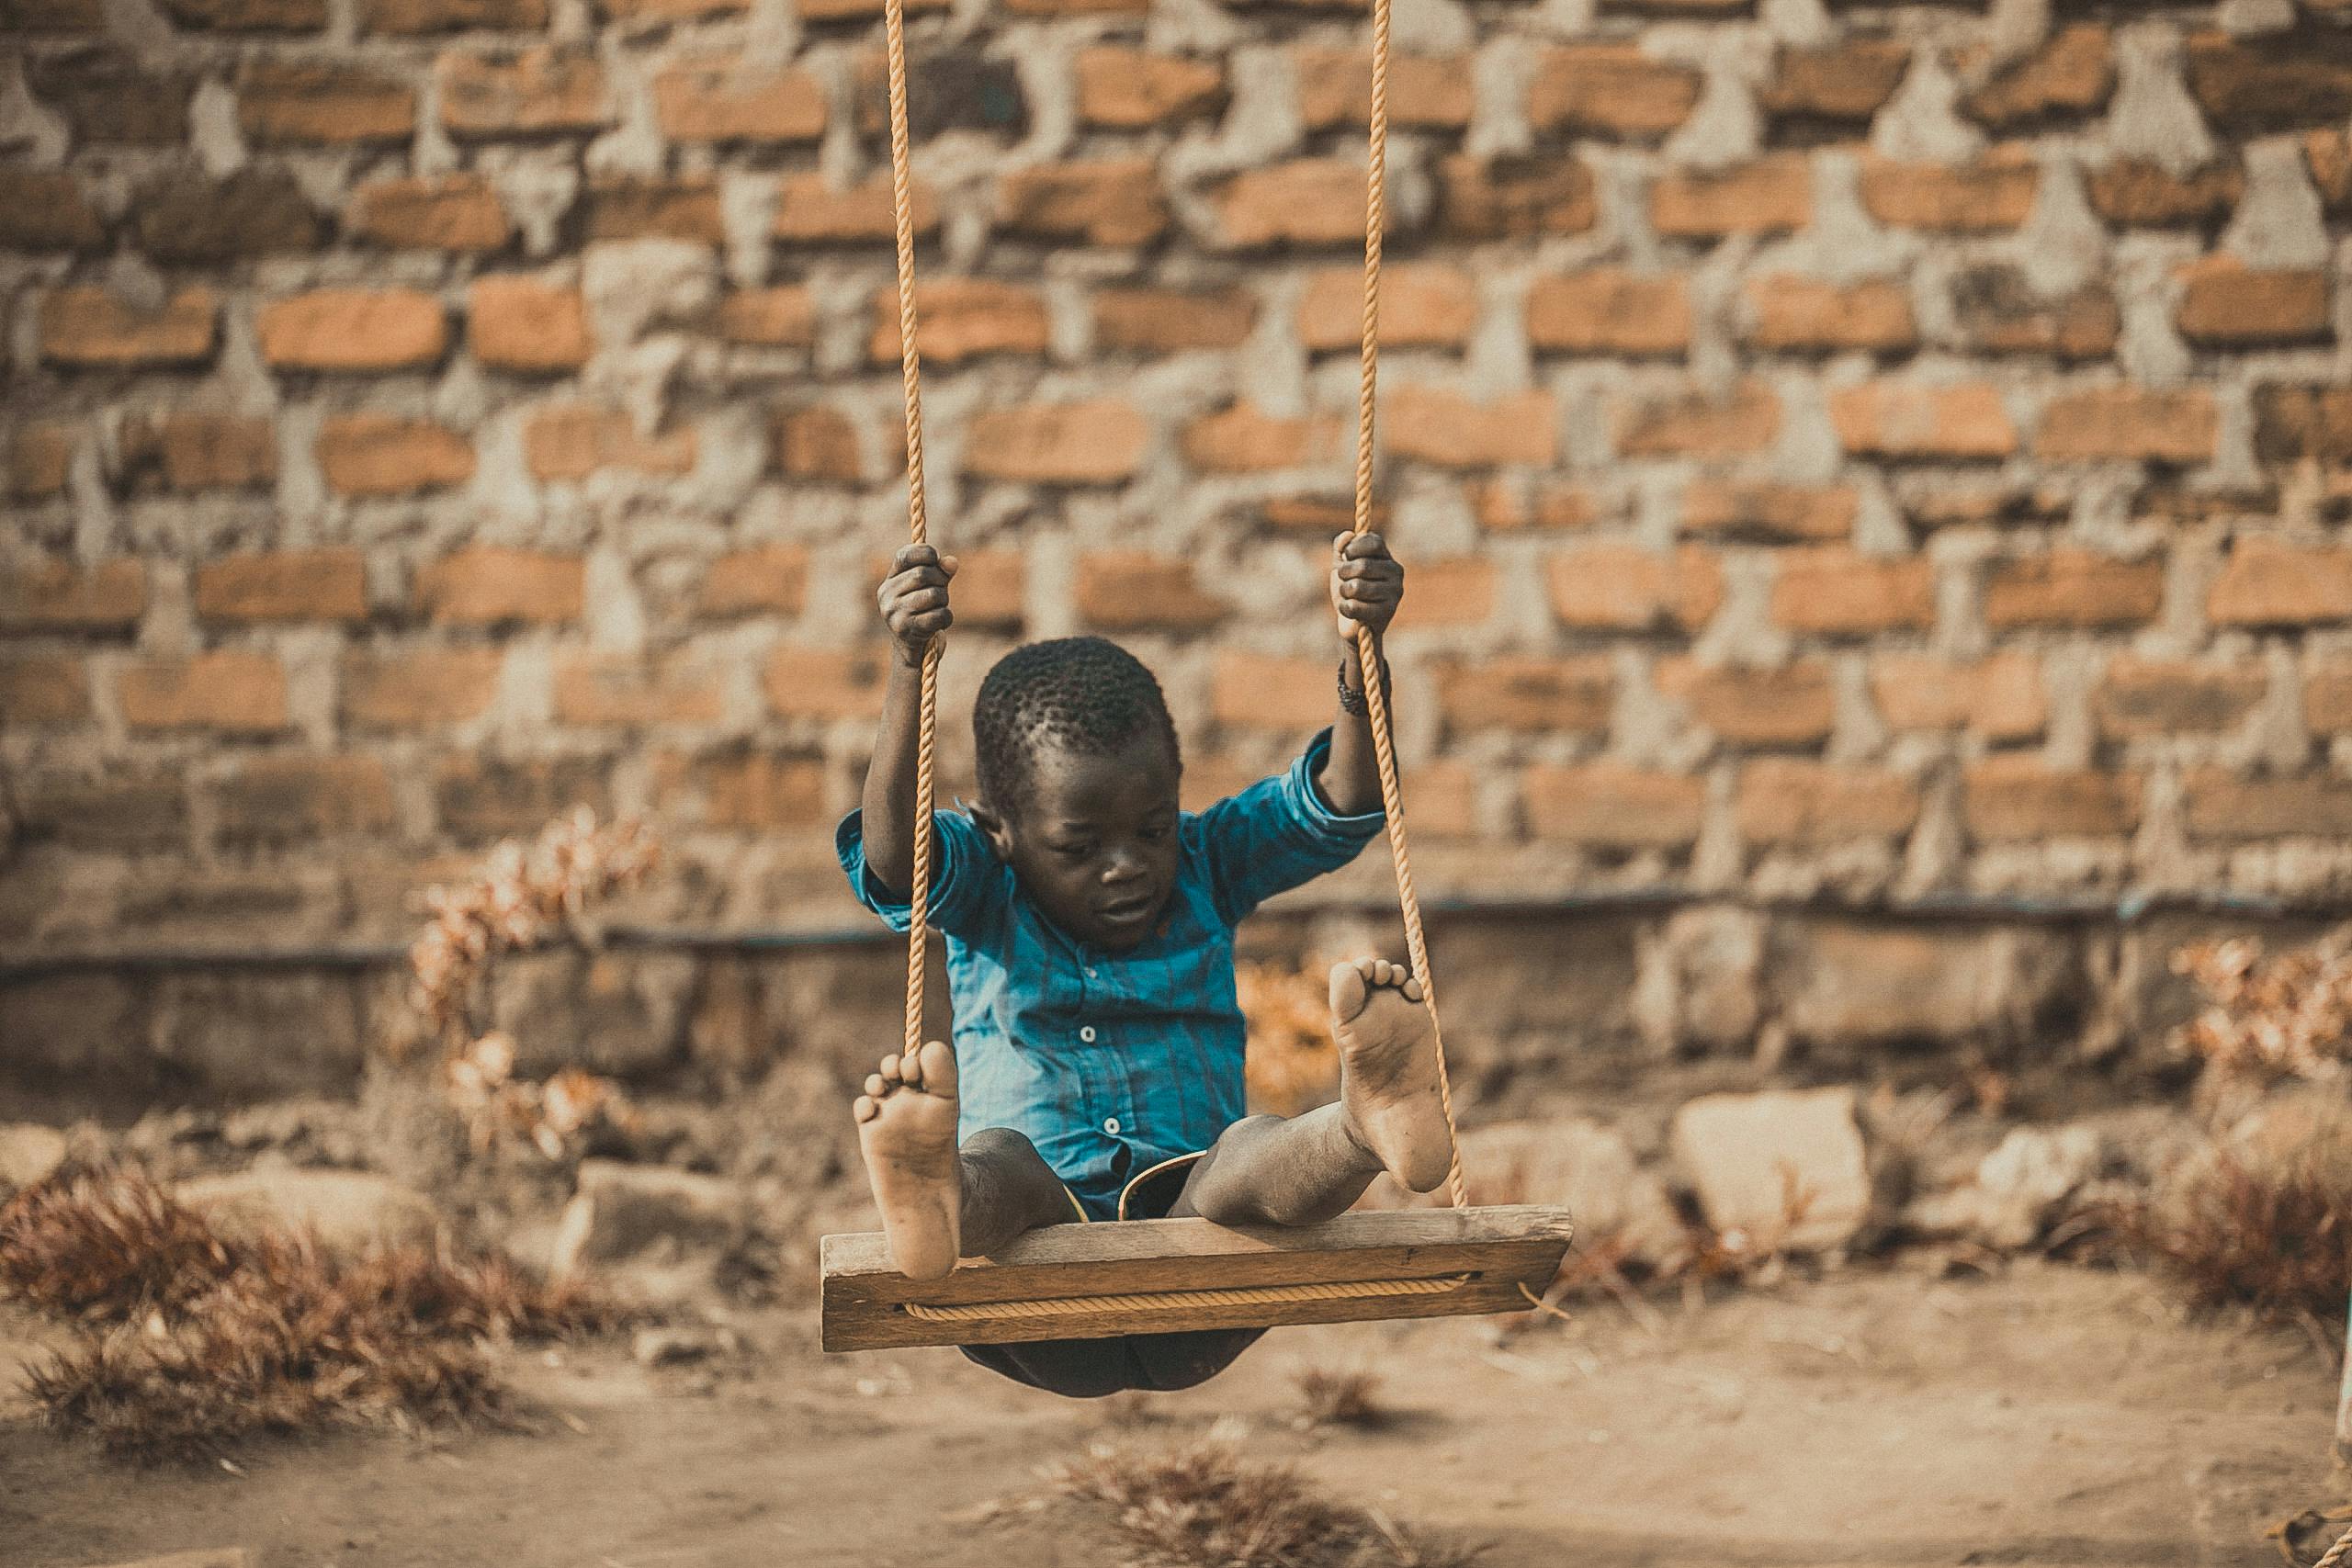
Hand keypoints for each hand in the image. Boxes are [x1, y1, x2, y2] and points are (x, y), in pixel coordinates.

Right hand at [878, 543, 955, 661]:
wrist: (912, 648)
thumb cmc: (923, 611)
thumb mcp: (930, 587)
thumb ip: (941, 572)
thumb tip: (952, 563)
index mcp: (890, 579)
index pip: (905, 555)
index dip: (926, 553)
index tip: (936, 559)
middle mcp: (886, 594)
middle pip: (923, 574)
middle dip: (941, 580)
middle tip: (942, 590)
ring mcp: (893, 613)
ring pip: (933, 595)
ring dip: (944, 600)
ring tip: (940, 607)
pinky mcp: (905, 630)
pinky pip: (937, 616)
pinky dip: (946, 617)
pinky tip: (941, 622)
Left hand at [1330, 531, 1402, 641]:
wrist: (1353, 622)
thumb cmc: (1349, 589)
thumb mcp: (1342, 565)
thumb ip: (1341, 547)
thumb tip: (1347, 536)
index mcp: (1386, 556)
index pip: (1374, 542)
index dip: (1354, 547)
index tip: (1345, 555)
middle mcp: (1395, 572)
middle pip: (1363, 565)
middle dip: (1344, 572)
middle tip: (1343, 579)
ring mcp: (1394, 593)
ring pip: (1357, 587)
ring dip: (1344, 591)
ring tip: (1347, 595)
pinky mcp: (1387, 612)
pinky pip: (1355, 607)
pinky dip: (1344, 608)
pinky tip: (1349, 609)